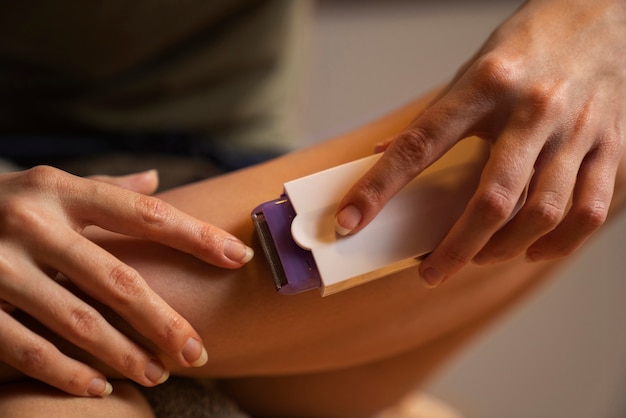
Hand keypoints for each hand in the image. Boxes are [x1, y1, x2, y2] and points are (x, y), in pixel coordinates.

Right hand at [0, 167, 252, 395]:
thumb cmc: (1, 207)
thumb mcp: (47, 187)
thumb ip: (103, 188)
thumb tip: (157, 177)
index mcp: (59, 190)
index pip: (145, 213)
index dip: (196, 237)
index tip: (238, 258)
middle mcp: (30, 220)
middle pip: (119, 278)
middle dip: (165, 320)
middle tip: (198, 352)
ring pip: (78, 320)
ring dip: (125, 353)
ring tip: (159, 373)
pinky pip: (28, 348)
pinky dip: (69, 372)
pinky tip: (102, 385)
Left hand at [335, 0, 625, 286]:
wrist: (604, 13)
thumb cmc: (528, 47)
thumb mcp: (470, 71)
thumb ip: (432, 119)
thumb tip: (383, 153)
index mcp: (484, 87)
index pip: (419, 145)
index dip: (379, 188)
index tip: (350, 220)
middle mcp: (532, 110)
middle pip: (491, 198)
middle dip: (456, 248)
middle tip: (431, 271)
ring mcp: (576, 131)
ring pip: (542, 212)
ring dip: (503, 250)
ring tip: (478, 257)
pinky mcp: (611, 146)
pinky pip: (588, 211)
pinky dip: (557, 244)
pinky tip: (531, 249)